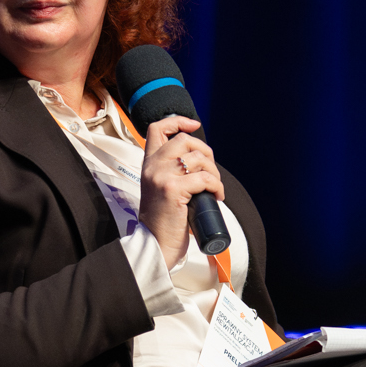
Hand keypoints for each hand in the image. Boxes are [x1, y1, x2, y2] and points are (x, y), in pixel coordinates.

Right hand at [136, 114, 221, 264]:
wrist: (154, 245)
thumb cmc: (163, 222)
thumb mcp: (161, 189)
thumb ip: (171, 172)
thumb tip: (199, 162)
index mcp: (148, 165)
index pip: (157, 129)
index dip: (178, 121)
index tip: (194, 125)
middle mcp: (153, 167)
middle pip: (184, 140)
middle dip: (206, 151)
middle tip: (211, 171)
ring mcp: (162, 176)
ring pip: (198, 158)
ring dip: (214, 172)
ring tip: (214, 188)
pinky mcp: (173, 189)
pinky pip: (205, 178)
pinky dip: (217, 186)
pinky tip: (217, 196)